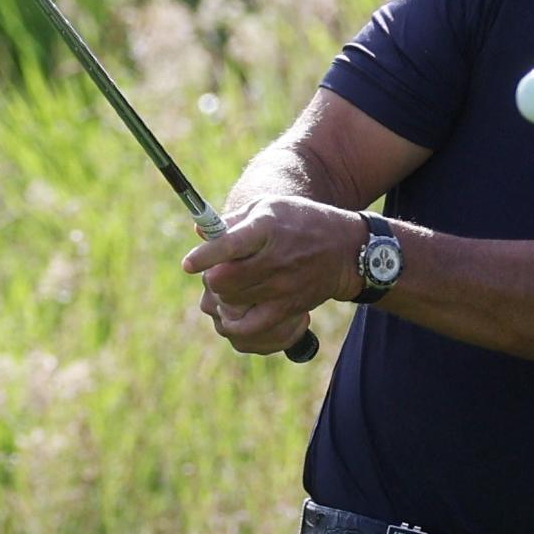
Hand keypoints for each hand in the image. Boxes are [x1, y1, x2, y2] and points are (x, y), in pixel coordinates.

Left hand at [182, 197, 364, 353]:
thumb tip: (200, 231)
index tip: (189, 264)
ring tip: (230, 285)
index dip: (204, 256)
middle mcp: (275, 259)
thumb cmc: (300, 221)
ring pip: (231, 302)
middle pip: (223, 280)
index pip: (228, 245)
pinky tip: (237, 308)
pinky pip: (249, 327)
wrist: (345, 250)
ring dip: (222, 295)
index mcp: (267, 227)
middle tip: (217, 270)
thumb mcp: (269, 207)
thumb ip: (233, 220)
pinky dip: (235, 320)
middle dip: (211, 276)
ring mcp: (282, 287)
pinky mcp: (287, 308)